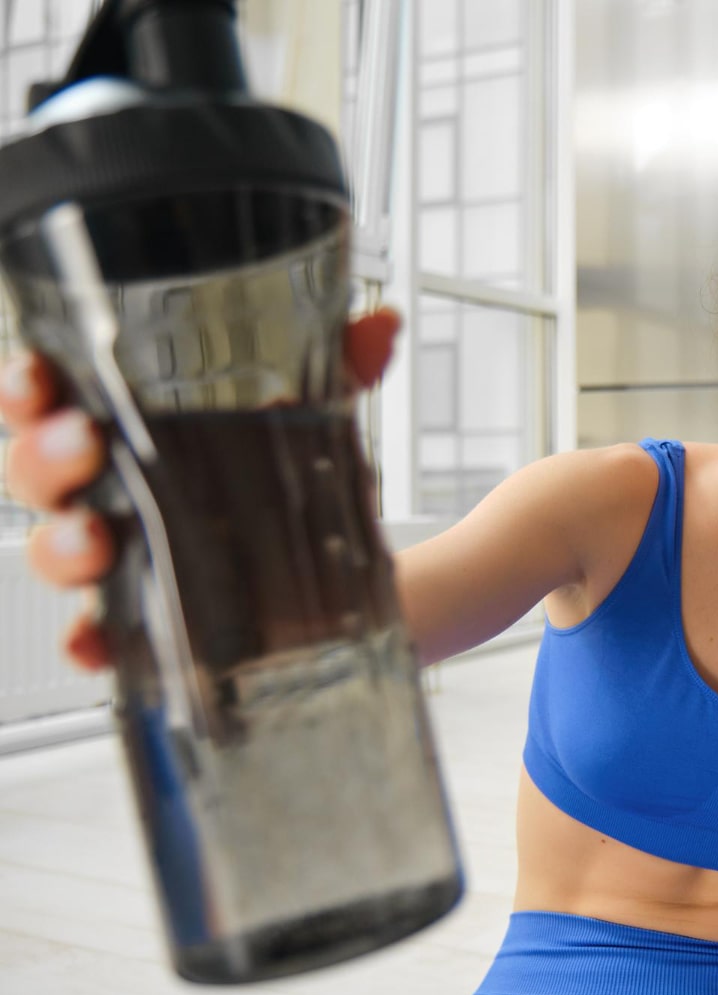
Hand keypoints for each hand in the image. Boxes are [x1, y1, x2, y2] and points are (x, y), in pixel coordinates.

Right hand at [0, 307, 402, 669]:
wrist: (346, 572)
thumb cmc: (290, 474)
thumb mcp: (316, 413)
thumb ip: (337, 366)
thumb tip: (379, 327)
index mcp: (124, 425)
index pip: (47, 398)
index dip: (26, 387)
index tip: (38, 375)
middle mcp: (107, 491)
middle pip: (36, 473)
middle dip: (44, 458)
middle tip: (85, 445)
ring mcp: (124, 558)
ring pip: (55, 551)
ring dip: (61, 544)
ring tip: (97, 535)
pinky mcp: (152, 623)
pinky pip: (100, 638)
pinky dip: (89, 642)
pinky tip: (94, 639)